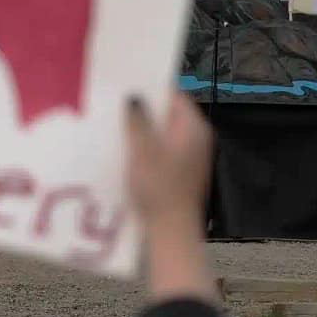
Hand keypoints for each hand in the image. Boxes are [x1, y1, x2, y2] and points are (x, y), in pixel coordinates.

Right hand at [126, 92, 213, 226]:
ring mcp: (191, 157)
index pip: (174, 96)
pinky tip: (128, 152)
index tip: (127, 84)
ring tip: (119, 127)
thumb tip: (134, 96)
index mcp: (194, 128)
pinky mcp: (182, 173)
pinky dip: (148, 148)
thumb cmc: (158, 187)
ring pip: (164, 133)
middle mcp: (198, 139)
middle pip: (168, 114)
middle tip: (118, 105)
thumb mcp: (143, 149)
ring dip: (144, 130)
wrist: (171, 232)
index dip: (151, 87)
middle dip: (145, 110)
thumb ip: (138, 119)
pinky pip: (163, 150)